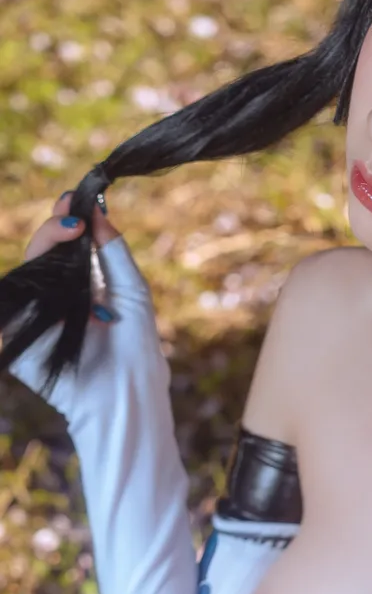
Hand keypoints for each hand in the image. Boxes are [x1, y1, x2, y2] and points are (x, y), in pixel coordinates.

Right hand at [5, 192, 163, 415]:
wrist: (128, 392)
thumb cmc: (137, 348)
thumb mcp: (132, 291)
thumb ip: (113, 251)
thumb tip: (97, 211)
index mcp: (80, 287)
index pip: (63, 247)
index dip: (65, 222)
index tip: (75, 201)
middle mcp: (55, 298)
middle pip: (41, 254)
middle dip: (54, 229)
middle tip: (73, 218)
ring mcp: (35, 316)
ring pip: (26, 271)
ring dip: (46, 248)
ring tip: (70, 236)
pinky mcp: (19, 335)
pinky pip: (13, 300)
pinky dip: (29, 281)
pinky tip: (49, 269)